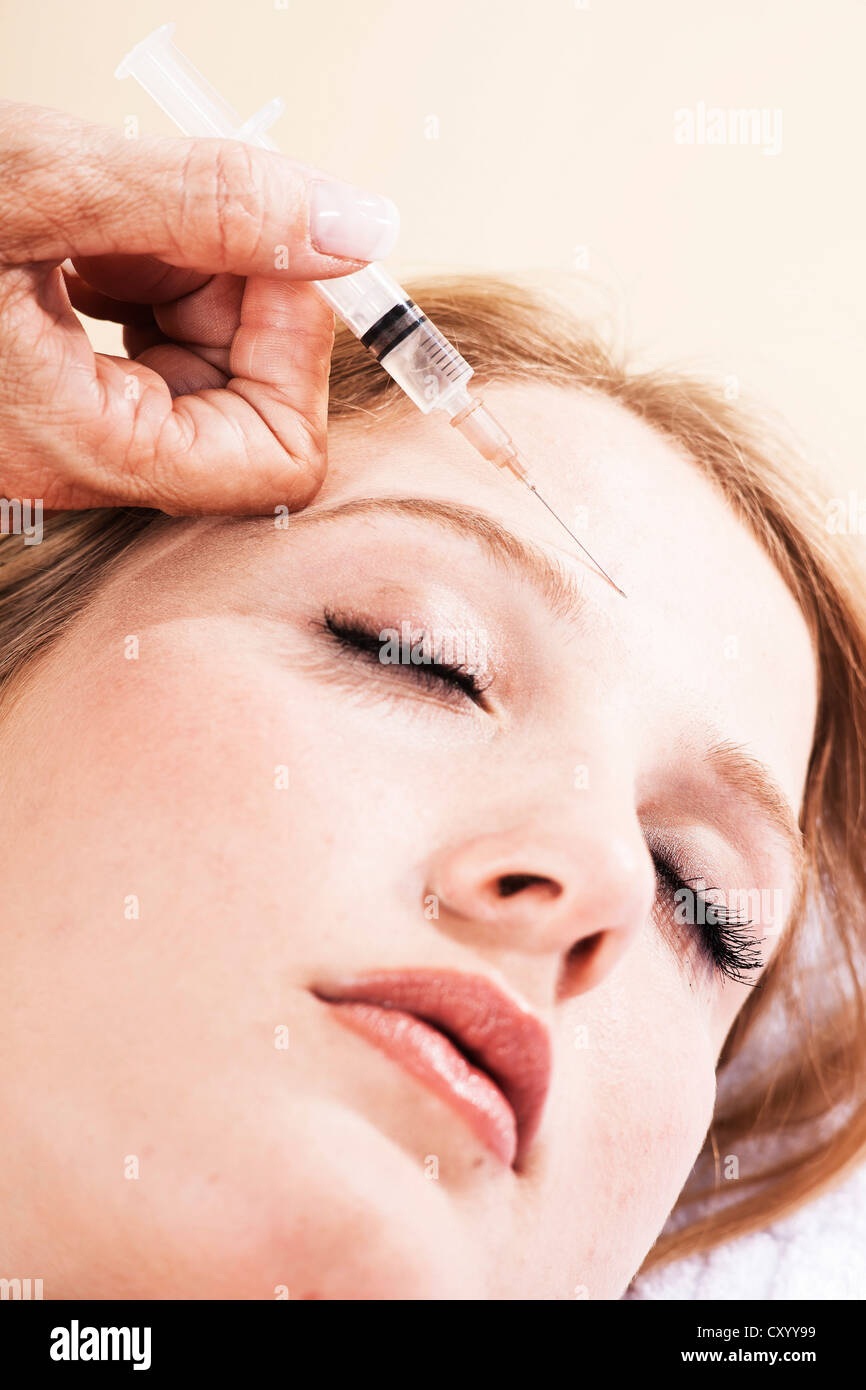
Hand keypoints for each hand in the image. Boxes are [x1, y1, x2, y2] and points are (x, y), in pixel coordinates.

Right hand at [0, 100, 398, 512]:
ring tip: (114, 219)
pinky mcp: (56, 391)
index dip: (300, 354)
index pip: (282, 458)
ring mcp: (74, 429)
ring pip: (200, 365)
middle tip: (188, 215)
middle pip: (249, 404)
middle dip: (241, 297)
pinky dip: (143, 278)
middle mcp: (88, 460)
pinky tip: (92, 236)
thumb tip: (354, 229)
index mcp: (92, 451)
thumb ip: (211, 205)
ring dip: (188, 273)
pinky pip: (145, 350)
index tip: (276, 256)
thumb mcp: (50, 187)